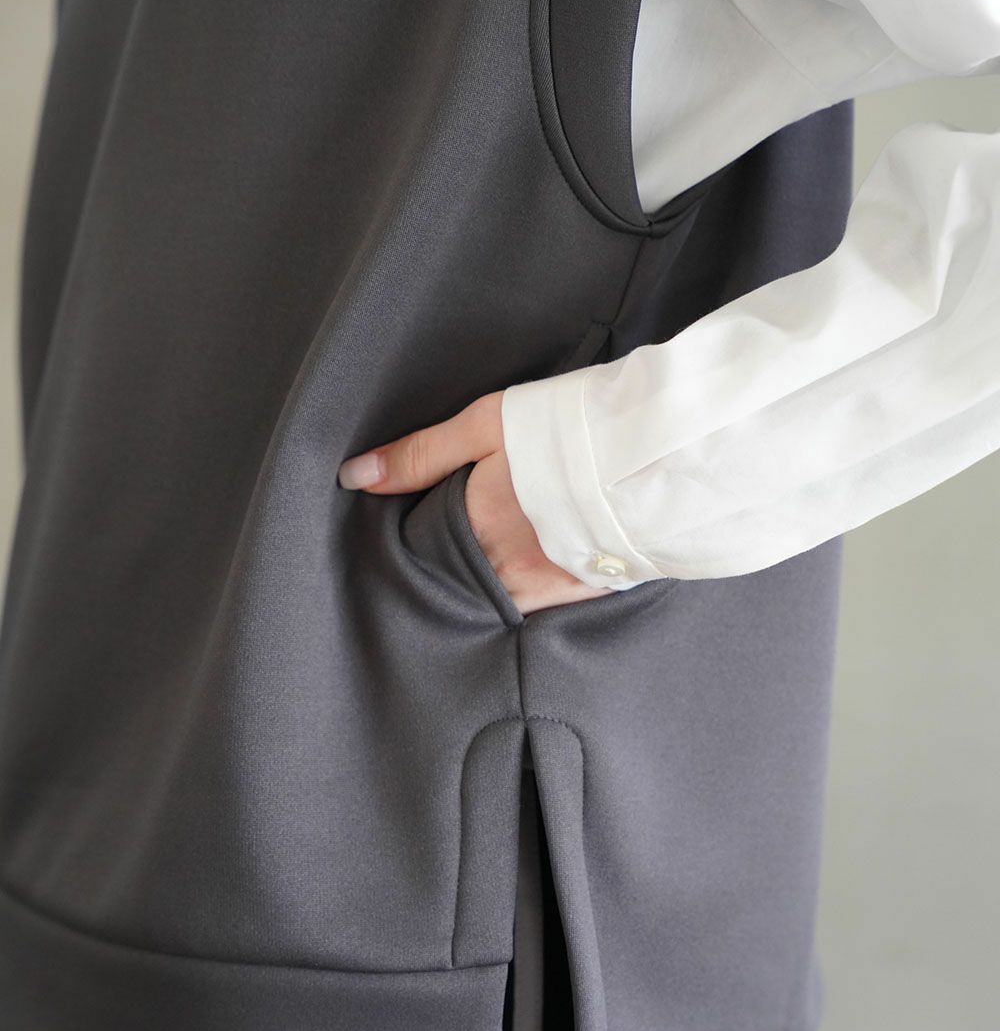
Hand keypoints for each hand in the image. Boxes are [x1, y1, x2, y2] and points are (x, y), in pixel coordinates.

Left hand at [336, 391, 613, 614]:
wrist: (652, 452)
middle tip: (454, 552)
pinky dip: (530, 592)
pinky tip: (533, 571)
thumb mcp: (483, 425)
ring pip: (499, 600)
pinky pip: (542, 605)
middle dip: (452, 572)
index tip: (417, 536)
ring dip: (490, 585)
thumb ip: (419, 455)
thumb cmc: (564, 430)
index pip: (425, 554)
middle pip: (461, 583)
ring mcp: (546, 588)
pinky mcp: (585, 592)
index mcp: (474, 529)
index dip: (418, 546)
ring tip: (493, 560)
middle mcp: (505, 570)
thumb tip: (355, 477)